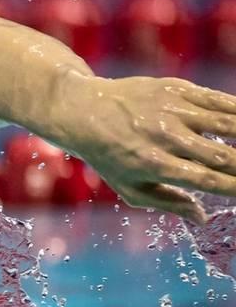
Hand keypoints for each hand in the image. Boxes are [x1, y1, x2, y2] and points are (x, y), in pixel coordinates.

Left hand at [56, 74, 235, 223]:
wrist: (85, 111)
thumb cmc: (109, 156)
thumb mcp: (129, 188)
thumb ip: (167, 202)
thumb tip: (202, 218)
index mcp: (153, 165)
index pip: (204, 180)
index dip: (233, 187)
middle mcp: (165, 137)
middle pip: (220, 155)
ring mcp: (171, 110)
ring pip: (225, 123)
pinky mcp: (176, 89)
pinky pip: (217, 100)